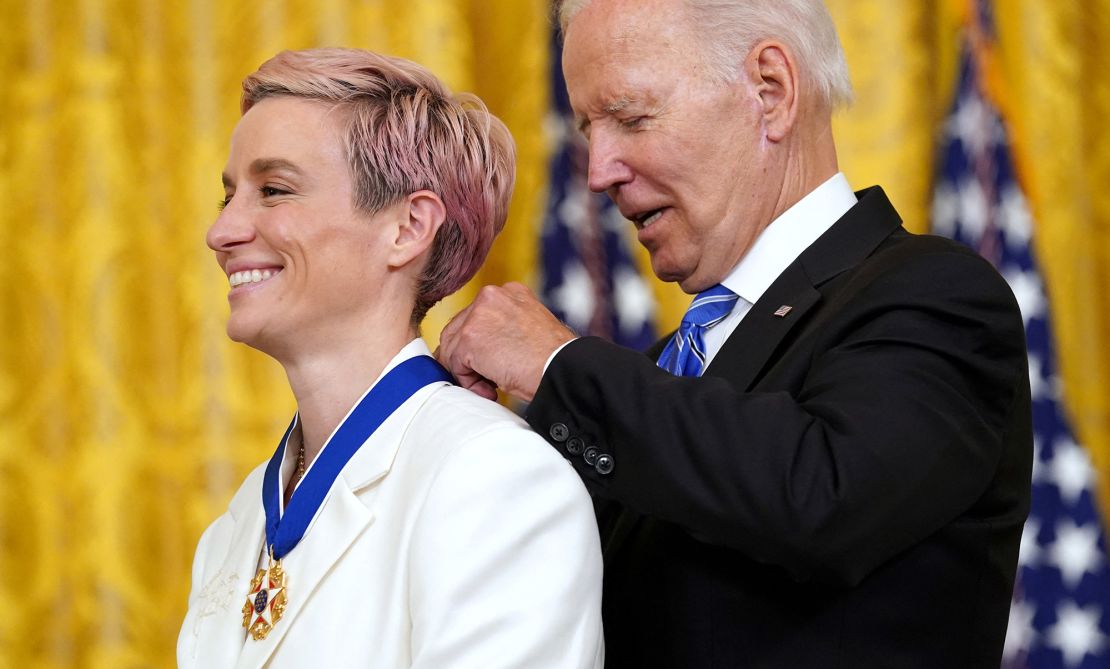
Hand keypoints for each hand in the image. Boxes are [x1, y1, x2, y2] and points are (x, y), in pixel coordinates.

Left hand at [437, 283, 575, 401]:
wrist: (562, 370)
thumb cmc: (552, 359)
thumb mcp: (528, 330)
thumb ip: (503, 329)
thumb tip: (479, 349)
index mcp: (510, 292)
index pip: (476, 317)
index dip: (480, 346)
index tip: (493, 365)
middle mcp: (492, 296)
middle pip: (458, 329)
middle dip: (468, 358)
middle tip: (489, 379)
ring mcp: (478, 314)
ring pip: (453, 347)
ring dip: (469, 372)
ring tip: (492, 385)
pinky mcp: (469, 337)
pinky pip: (455, 364)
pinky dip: (469, 382)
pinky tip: (491, 389)